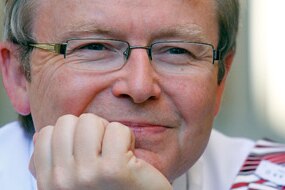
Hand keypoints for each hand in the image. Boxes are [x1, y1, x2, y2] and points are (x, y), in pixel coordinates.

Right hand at [29, 113, 171, 189]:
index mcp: (49, 182)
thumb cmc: (109, 189)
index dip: (71, 135)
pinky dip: (127, 137)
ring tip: (115, 152)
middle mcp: (62, 181)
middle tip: (103, 150)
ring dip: (107, 131)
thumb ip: (53, 161)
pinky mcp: (113, 168)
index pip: (45, 134)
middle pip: (67, 122)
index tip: (87, 152)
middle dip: (88, 129)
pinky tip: (130, 157)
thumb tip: (39, 135)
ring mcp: (86, 175)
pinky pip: (116, 129)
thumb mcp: (73, 180)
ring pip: (89, 120)